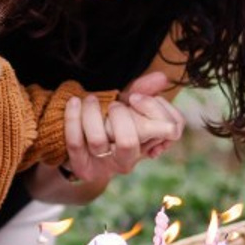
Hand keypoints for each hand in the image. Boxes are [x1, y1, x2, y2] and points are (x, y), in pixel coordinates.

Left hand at [63, 72, 180, 184]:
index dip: (154, 109)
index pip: (171, 130)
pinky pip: (75, 142)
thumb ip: (145, 91)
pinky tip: (74, 102)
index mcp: (150, 144)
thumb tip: (162, 77)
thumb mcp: (130, 107)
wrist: (85, 151)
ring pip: (97, 140)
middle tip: (113, 105)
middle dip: (119, 115)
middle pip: (128, 142)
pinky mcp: (82, 167)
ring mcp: (105, 166)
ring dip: (92, 113)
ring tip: (91, 100)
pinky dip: (73, 118)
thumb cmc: (113, 123)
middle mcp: (130, 159)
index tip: (136, 98)